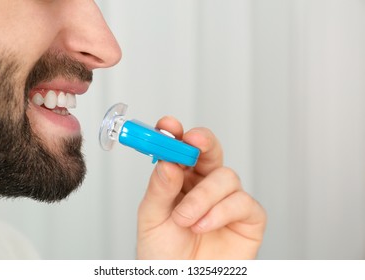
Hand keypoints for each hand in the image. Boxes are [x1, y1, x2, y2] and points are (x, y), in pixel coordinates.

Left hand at [137, 116, 266, 258]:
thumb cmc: (164, 253)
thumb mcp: (152, 218)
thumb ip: (159, 189)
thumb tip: (167, 162)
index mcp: (180, 179)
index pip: (181, 148)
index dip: (176, 133)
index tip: (167, 125)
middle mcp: (205, 185)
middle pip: (211, 150)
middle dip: (203, 142)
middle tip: (193, 141)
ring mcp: (227, 200)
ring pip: (226, 176)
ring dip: (203, 196)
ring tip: (185, 219)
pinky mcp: (248, 218)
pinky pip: (242, 202)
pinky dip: (220, 212)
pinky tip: (203, 226)